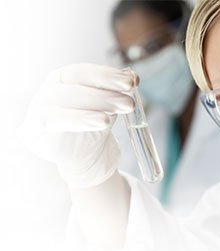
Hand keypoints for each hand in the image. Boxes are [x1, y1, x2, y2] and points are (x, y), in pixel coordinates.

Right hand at [19, 63, 136, 187]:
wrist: (87, 155)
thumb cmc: (96, 124)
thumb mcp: (112, 104)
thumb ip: (120, 89)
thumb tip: (132, 75)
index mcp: (65, 78)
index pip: (83, 71)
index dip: (107, 75)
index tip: (131, 82)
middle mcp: (49, 89)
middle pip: (75, 85)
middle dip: (106, 93)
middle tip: (129, 103)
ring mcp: (37, 108)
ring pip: (62, 100)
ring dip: (92, 106)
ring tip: (113, 117)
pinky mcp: (33, 130)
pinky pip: (51, 120)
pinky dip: (78, 120)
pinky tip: (100, 122)